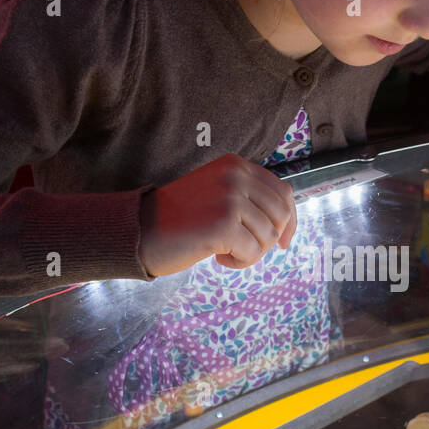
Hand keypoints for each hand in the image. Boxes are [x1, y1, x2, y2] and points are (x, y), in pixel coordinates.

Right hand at [139, 153, 297, 276]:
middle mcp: (235, 176)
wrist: (140, 231)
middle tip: (243, 248)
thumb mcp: (216, 193)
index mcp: (235, 165)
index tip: (283, 242)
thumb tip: (285, 224)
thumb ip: (247, 197)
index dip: (289, 221)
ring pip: (268, 237)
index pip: (283, 192)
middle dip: (268, 240)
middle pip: (281, 216)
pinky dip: (239, 263)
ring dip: (250, 253)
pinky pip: (253, 253)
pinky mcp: (225, 224)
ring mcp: (231, 199)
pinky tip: (218, 259)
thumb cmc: (178, 219)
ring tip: (223, 252)